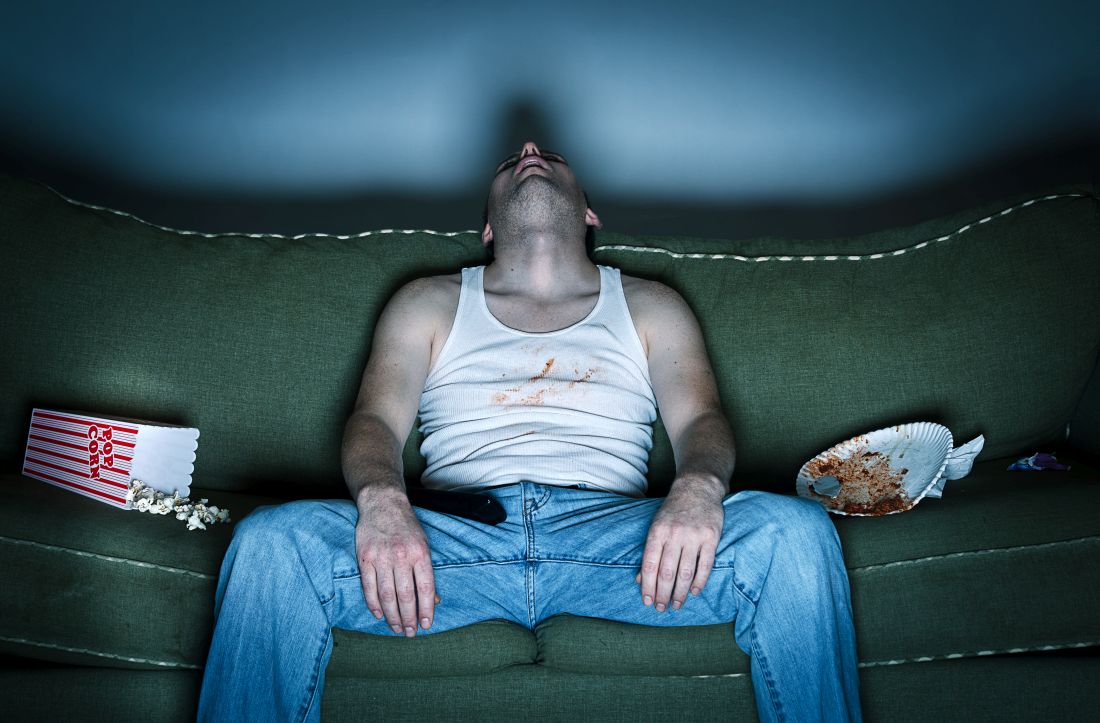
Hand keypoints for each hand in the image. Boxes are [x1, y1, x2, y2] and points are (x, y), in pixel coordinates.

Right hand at [355, 488, 439, 636]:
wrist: (383, 504)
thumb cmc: (407, 526)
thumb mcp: (424, 545)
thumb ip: (427, 572)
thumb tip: (434, 601)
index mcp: (420, 553)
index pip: (425, 588)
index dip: (426, 609)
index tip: (426, 625)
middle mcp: (401, 556)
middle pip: (406, 595)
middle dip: (409, 618)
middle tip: (409, 633)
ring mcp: (381, 557)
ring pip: (387, 595)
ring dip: (392, 616)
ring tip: (396, 628)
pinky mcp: (365, 558)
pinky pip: (369, 587)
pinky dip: (374, 604)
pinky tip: (379, 614)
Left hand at [636, 477, 724, 611]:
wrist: (698, 488)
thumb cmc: (673, 510)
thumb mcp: (656, 526)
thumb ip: (649, 552)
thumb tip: (639, 579)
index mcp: (657, 532)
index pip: (650, 565)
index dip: (648, 586)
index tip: (647, 601)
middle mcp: (675, 535)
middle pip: (667, 573)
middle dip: (663, 594)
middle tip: (661, 608)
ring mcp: (694, 536)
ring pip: (686, 572)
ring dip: (680, 593)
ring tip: (677, 605)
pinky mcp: (711, 537)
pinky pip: (706, 565)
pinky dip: (699, 581)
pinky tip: (693, 592)